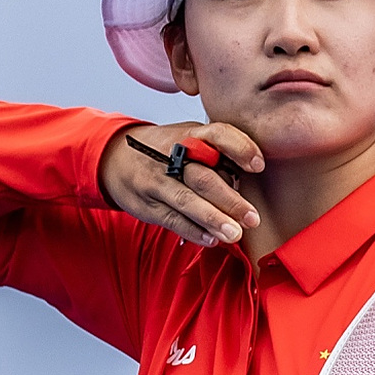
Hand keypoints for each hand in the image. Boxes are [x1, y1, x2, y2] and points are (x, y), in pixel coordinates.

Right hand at [100, 122, 264, 246]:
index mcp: (189, 135)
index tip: (258, 166)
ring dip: (212, 220)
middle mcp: (171, 157)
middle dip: (229, 200)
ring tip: (235, 234)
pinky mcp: (146, 205)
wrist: (115, 159)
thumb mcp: (191, 137)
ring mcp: (156, 181)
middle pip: (202, 177)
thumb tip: (250, 176)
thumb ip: (219, 152)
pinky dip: (193, 231)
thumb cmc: (168, 149)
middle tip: (252, 218)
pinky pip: (172, 219)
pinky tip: (211, 239)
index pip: (217, 134)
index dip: (240, 148)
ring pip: (186, 201)